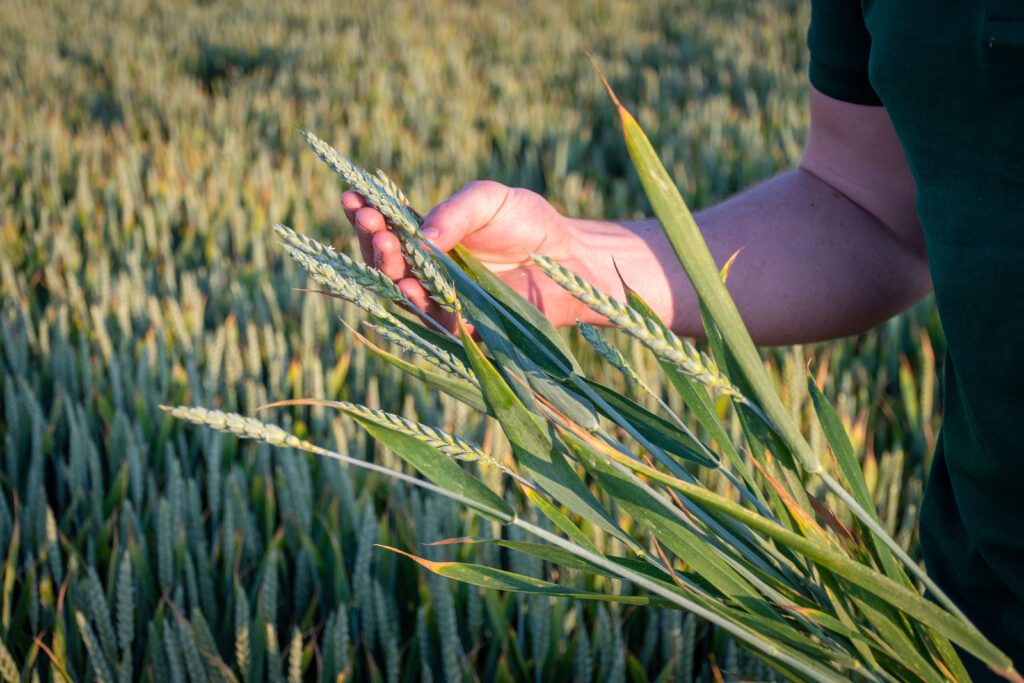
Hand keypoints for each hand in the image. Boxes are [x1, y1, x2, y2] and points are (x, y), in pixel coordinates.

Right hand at [342, 180, 595, 328]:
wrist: (570, 259)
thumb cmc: (529, 223)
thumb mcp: (488, 200)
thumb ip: (454, 213)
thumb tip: (419, 236)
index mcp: (427, 237)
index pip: (386, 227)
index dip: (365, 214)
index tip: (351, 197)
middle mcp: (427, 269)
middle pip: (385, 261)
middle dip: (372, 241)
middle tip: (370, 223)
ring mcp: (441, 299)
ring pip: (401, 291)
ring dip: (388, 271)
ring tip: (386, 247)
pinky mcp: (461, 326)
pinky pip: (432, 319)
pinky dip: (417, 304)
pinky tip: (409, 286)